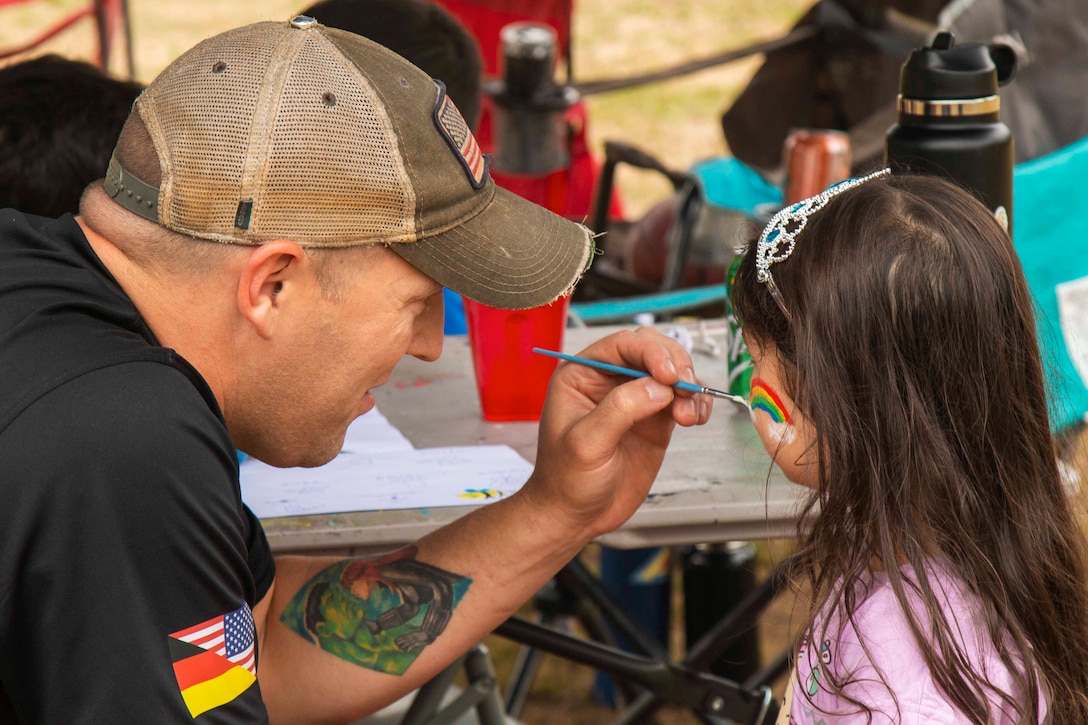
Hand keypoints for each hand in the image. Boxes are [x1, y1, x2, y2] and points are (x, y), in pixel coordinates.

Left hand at [525, 326, 712, 538]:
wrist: (575, 516)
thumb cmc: (565, 480)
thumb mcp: (586, 444)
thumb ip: (620, 410)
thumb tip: (658, 387)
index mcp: (582, 375)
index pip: (622, 346)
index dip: (650, 352)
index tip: (668, 374)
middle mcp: (609, 381)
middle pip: (652, 352)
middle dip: (675, 366)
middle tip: (686, 389)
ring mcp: (635, 400)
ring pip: (672, 375)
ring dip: (689, 388)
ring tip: (689, 416)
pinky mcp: (655, 422)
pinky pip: (682, 401)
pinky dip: (696, 404)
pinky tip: (696, 418)